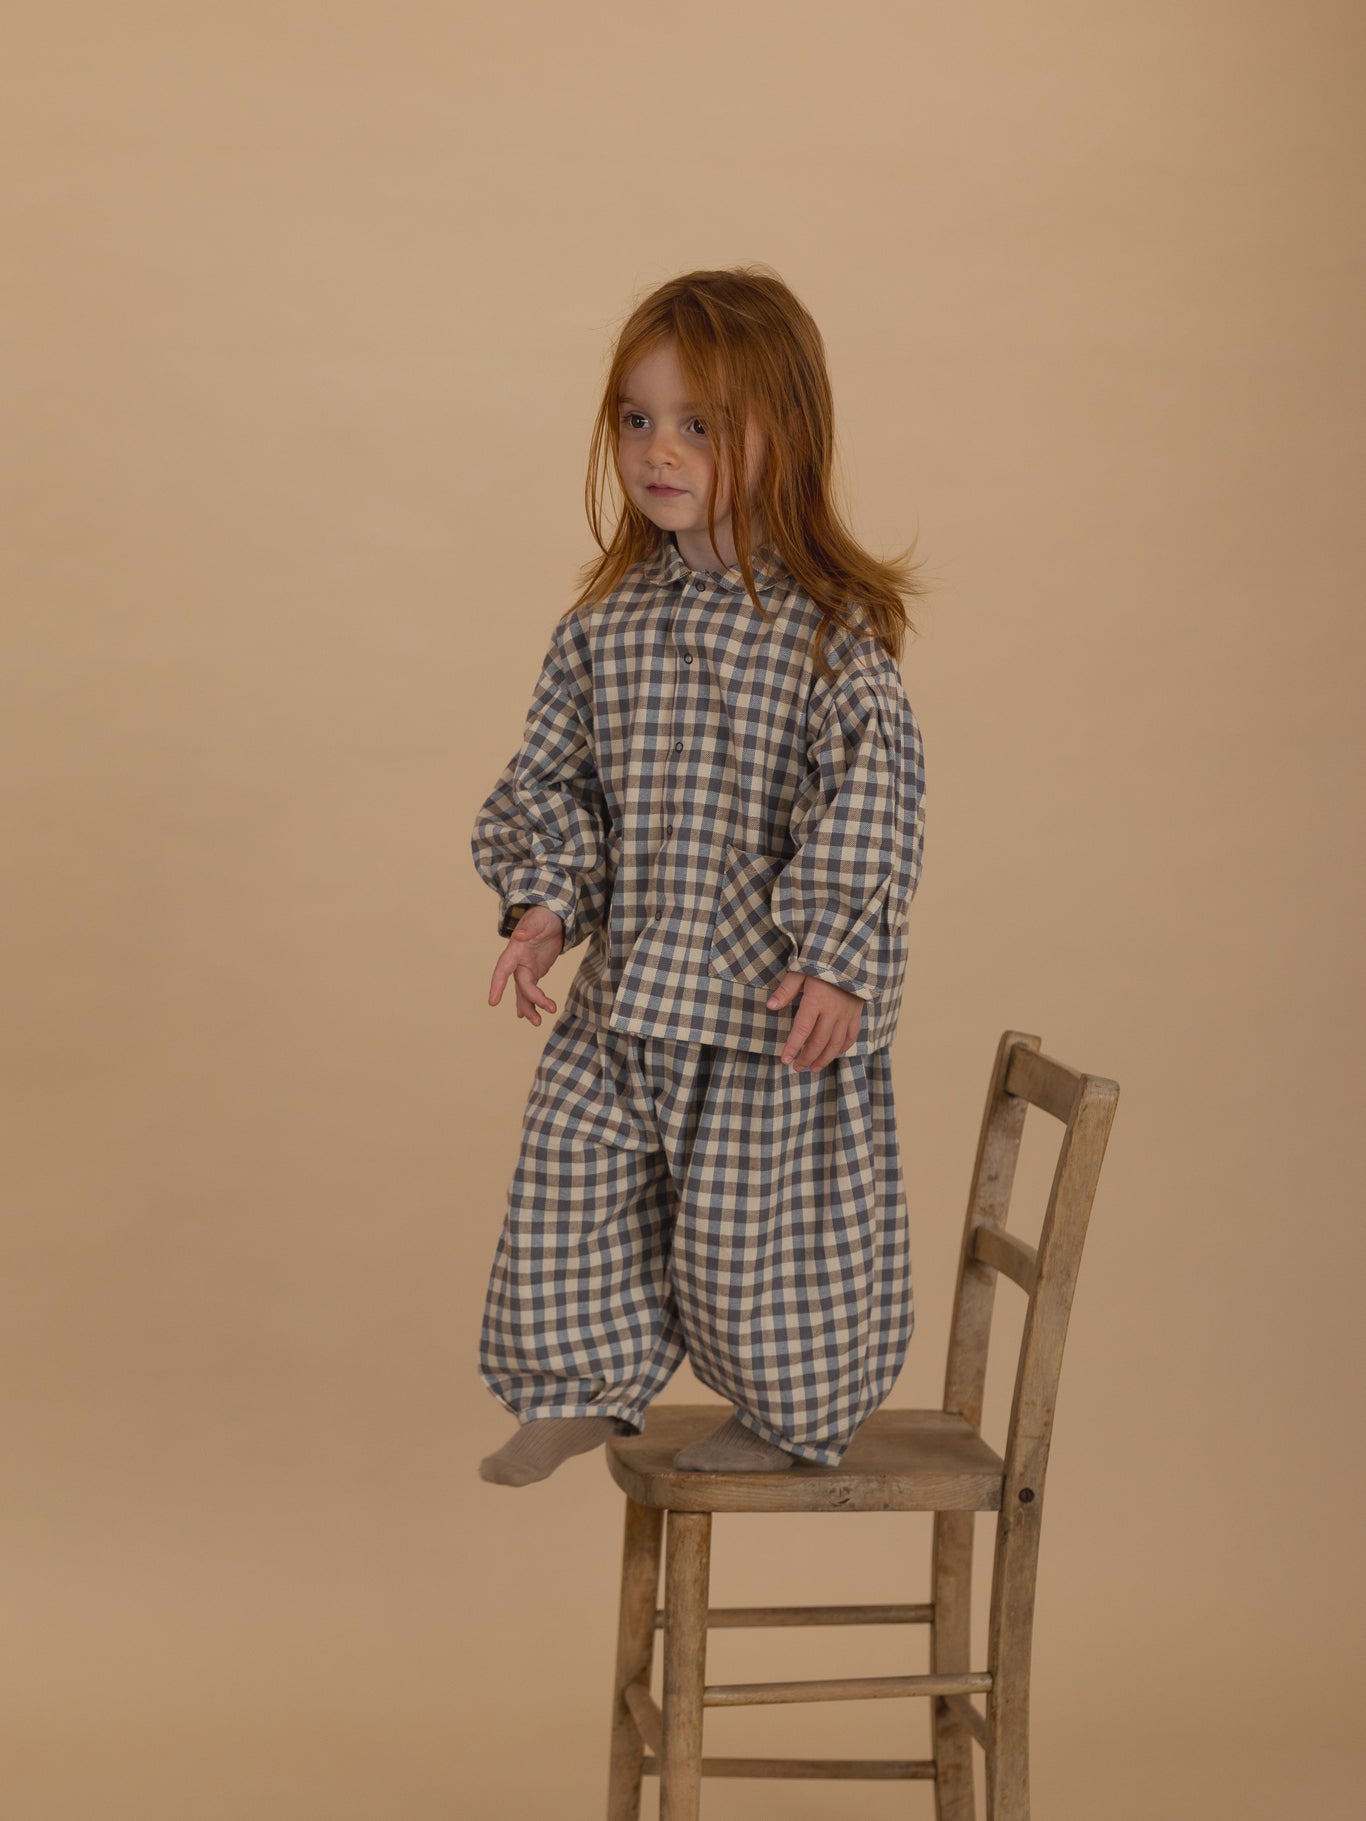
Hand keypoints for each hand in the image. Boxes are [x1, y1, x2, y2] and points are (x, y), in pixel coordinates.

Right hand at [487, 906, 565, 1025]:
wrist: (552, 918)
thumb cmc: (543, 917)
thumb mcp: (538, 920)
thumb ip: (529, 928)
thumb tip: (519, 934)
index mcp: (515, 950)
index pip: (503, 969)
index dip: (497, 985)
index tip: (493, 1001)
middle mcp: (517, 962)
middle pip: (520, 986)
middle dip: (528, 1002)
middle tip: (537, 1019)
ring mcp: (526, 968)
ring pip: (524, 992)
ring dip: (530, 1007)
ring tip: (537, 1022)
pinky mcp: (535, 972)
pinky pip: (532, 991)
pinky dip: (534, 1003)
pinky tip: (534, 1016)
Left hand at [765, 970, 863, 1069]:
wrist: (851, 955)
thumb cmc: (822, 961)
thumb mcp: (800, 970)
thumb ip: (786, 990)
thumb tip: (770, 1006)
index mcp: (816, 1000)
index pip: (802, 1030)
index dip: (793, 1047)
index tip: (785, 1059)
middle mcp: (832, 1010)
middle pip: (819, 1041)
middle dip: (807, 1057)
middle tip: (797, 1068)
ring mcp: (846, 1013)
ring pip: (835, 1043)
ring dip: (824, 1058)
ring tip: (813, 1068)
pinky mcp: (856, 1013)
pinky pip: (851, 1035)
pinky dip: (842, 1048)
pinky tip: (834, 1054)